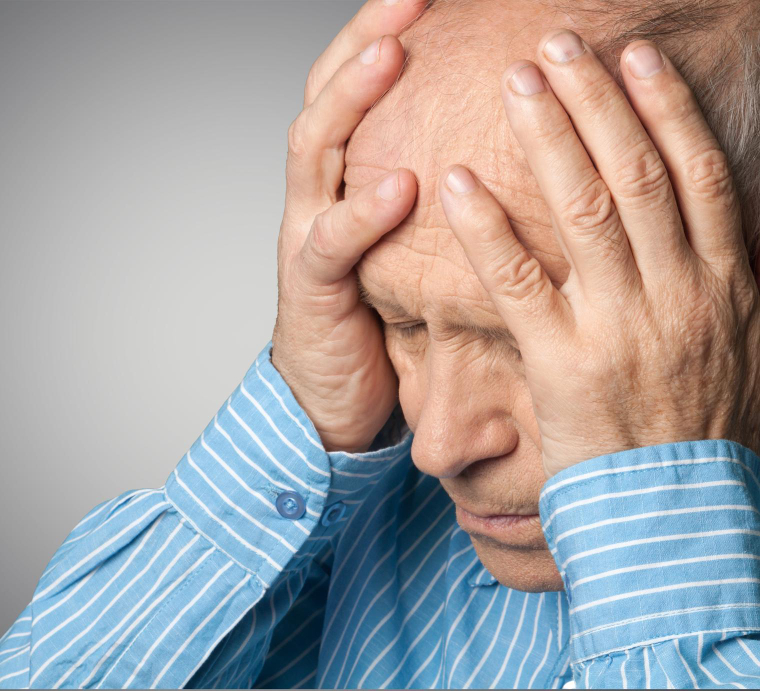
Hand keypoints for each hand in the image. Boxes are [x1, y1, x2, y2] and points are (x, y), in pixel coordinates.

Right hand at [271, 0, 424, 451]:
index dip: (385, 31)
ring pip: (312, 149)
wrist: (333, 392)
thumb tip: (518, 141)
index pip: (360, 84)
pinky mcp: (310, 287)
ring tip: (389, 56)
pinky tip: (397, 186)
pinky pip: (329, 243)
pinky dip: (359, 211)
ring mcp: (306, 233)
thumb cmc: (381, 312)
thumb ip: (441, 191)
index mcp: (346, 173)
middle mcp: (318, 190)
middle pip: (326, 93)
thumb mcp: (413, 241)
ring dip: (349, 99)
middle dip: (363, 38)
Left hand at [437, 29, 759, 477]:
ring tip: (516, 83)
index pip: (700, 175)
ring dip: (548, 139)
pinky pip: (520, 282)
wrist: (676, 511)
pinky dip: (489, 227)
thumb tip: (703, 216)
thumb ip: (712, 275)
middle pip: (640, 175)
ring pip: (588, 212)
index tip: (634, 58)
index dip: (667, 108)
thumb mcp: (731, 342)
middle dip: (597, 102)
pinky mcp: (566, 363)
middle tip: (559, 44)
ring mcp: (624, 327)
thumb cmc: (694, 426)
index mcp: (724, 283)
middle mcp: (679, 293)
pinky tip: (458, 182)